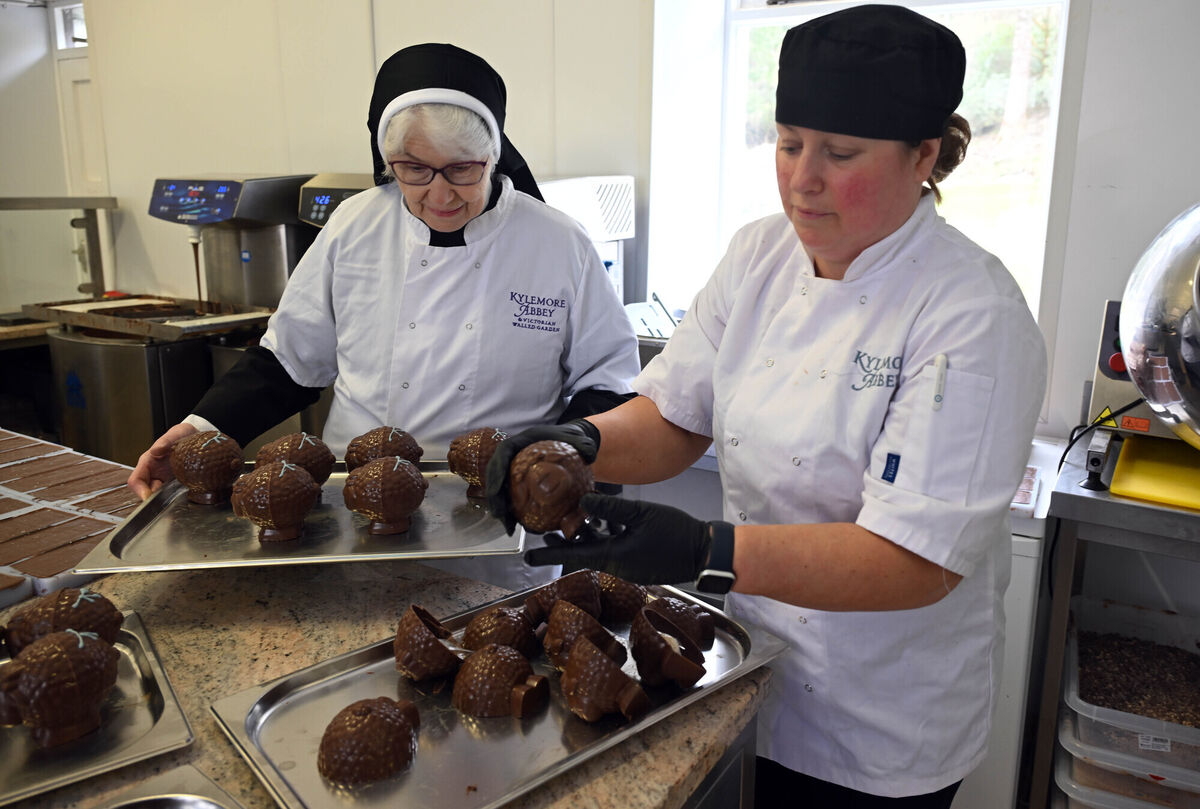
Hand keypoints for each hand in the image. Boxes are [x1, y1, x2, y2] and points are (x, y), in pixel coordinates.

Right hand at [127, 422, 198, 499]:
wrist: (195, 436)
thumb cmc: (182, 435)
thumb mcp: (176, 434)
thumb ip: (165, 441)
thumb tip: (155, 450)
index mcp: (148, 463)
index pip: (135, 481)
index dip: (140, 491)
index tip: (149, 497)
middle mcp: (154, 473)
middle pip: (147, 492)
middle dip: (156, 499)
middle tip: (170, 499)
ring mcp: (164, 480)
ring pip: (159, 496)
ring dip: (167, 500)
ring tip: (180, 496)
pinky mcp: (175, 484)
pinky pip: (172, 495)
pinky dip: (177, 498)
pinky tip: (187, 495)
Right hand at [485, 420, 599, 534]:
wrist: (569, 443)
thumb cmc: (570, 440)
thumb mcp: (579, 439)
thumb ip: (584, 445)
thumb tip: (590, 456)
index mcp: (521, 441)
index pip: (503, 453)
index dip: (496, 470)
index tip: (497, 487)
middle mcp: (512, 455)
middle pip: (494, 475)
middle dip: (494, 496)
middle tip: (500, 515)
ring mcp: (512, 468)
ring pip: (499, 489)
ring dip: (500, 508)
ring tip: (508, 527)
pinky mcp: (516, 480)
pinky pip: (510, 496)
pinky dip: (512, 512)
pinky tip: (518, 527)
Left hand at [524, 493, 711, 584]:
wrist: (705, 553)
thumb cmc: (676, 533)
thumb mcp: (642, 514)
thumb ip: (611, 509)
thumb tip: (583, 501)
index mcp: (614, 557)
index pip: (573, 556)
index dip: (549, 553)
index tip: (527, 553)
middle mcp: (617, 565)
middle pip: (582, 554)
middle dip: (563, 544)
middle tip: (543, 532)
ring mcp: (628, 566)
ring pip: (597, 551)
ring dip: (583, 538)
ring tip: (567, 523)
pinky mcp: (638, 562)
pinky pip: (612, 550)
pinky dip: (602, 538)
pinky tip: (601, 523)